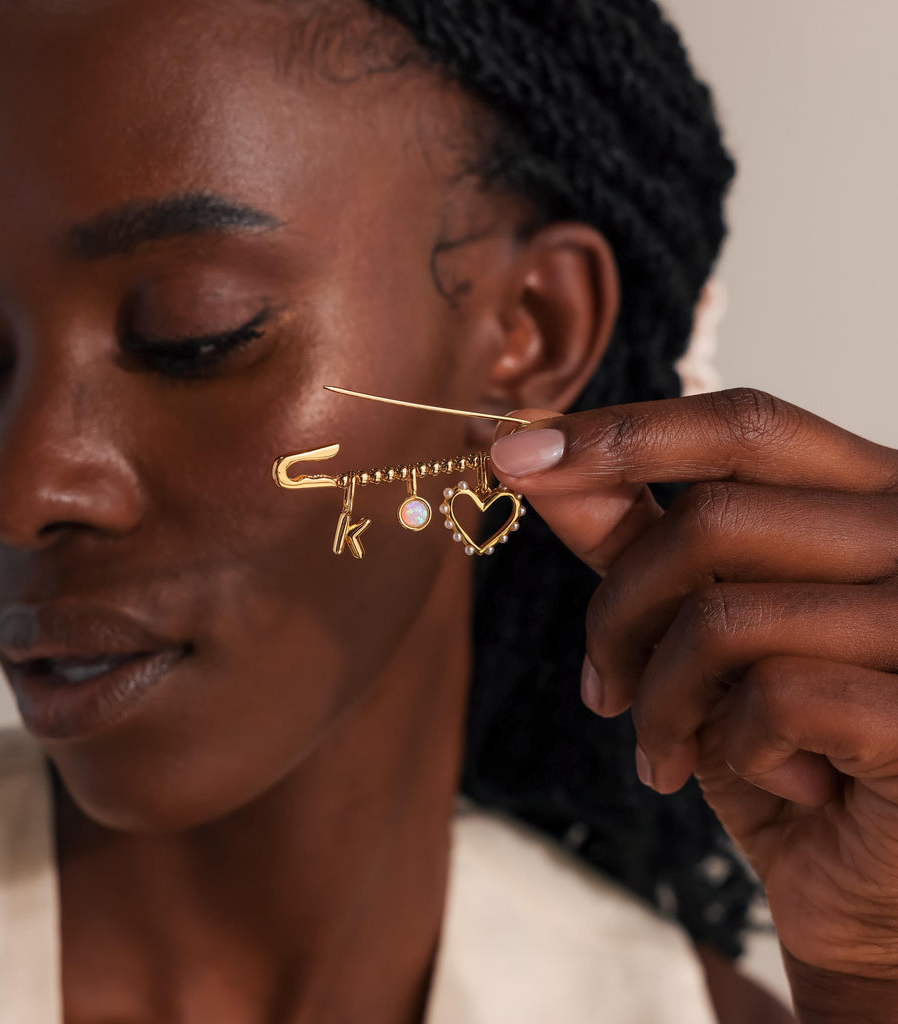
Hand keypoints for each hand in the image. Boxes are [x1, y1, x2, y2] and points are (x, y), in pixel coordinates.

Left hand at [489, 389, 897, 988]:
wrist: (870, 882)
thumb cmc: (787, 744)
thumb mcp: (698, 628)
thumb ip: (633, 537)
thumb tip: (536, 460)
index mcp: (873, 499)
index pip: (743, 426)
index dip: (620, 433)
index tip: (510, 451)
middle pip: (712, 520)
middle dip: (618, 611)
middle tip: (599, 689)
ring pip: (725, 616)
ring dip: (660, 699)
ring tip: (665, 749)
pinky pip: (774, 698)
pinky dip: (733, 750)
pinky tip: (772, 785)